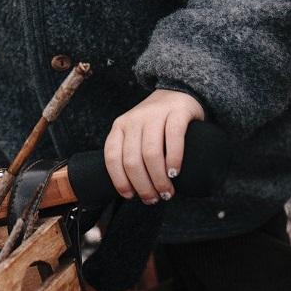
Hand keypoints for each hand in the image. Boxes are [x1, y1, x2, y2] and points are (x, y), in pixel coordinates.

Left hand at [104, 89, 205, 204]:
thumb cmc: (156, 123)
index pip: (112, 156)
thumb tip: (133, 191)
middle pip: (132, 159)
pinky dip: (174, 158)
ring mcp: (154, 114)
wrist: (178, 92)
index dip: (120, 180)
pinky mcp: (176, 112)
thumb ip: (131, 153)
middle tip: (155, 199)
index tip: (131, 196)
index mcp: (120, 127)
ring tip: (167, 192)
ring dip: (159, 178)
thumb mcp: (137, 134)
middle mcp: (134, 119)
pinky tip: (175, 172)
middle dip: (143, 185)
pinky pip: (173, 137)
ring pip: (150, 152)